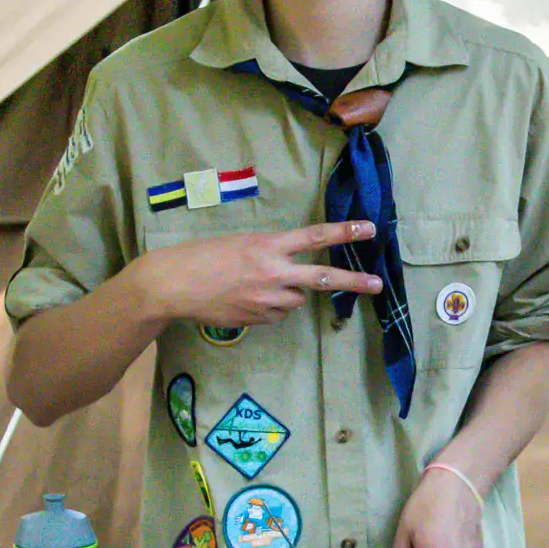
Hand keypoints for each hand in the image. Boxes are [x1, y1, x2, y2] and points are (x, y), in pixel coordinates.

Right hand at [135, 220, 385, 329]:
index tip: (369, 228)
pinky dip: (270, 308)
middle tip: (377, 285)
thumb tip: (285, 269)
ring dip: (290, 293)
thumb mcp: (238, 243)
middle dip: (353, 282)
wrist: (172, 284)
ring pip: (297, 299)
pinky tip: (245, 300)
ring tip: (259, 286)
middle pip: (323, 278)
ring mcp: (267, 299)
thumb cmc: (200, 256)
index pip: (315, 236)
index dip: (345, 232)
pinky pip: (277, 314)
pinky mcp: (258, 319)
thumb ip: (268, 253)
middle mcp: (273, 272)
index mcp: (267, 246)